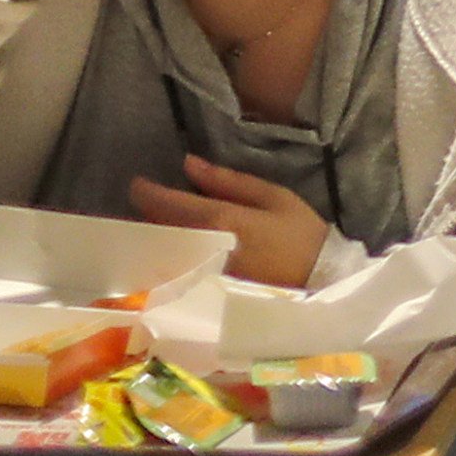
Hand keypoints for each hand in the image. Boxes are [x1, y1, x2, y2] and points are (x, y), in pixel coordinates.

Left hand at [129, 154, 334, 288]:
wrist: (319, 282)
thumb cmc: (300, 234)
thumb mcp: (274, 197)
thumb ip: (229, 180)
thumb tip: (189, 164)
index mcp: (220, 220)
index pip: (169, 204)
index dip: (146, 192)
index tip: (136, 183)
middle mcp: (202, 249)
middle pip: (160, 230)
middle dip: (147, 215)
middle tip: (146, 203)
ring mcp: (201, 275)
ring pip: (165, 251)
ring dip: (156, 236)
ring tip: (157, 225)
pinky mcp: (206, 292)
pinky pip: (176, 269)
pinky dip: (169, 256)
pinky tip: (173, 250)